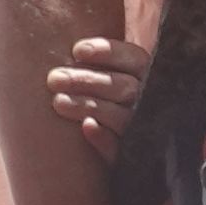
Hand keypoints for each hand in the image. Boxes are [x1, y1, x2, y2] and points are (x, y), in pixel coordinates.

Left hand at [43, 33, 151, 157]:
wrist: (121, 162)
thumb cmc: (105, 107)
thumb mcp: (109, 81)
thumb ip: (98, 66)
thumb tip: (66, 42)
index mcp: (148, 78)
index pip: (134, 59)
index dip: (108, 52)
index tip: (77, 50)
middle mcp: (152, 103)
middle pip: (124, 87)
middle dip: (87, 80)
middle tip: (53, 78)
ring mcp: (145, 132)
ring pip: (122, 116)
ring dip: (89, 105)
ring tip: (57, 102)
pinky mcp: (133, 158)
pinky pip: (122, 149)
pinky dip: (104, 138)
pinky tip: (86, 128)